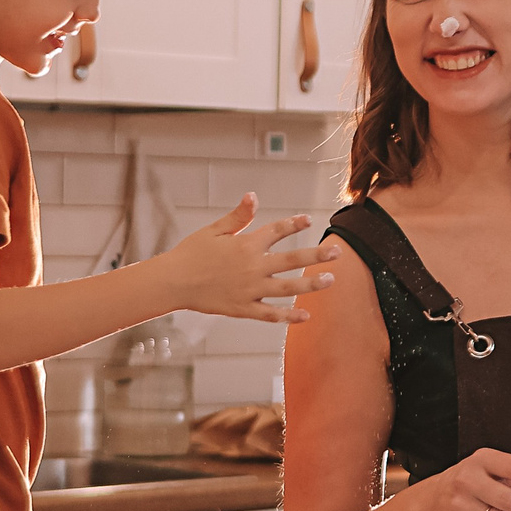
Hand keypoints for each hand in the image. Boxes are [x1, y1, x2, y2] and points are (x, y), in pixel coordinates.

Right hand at [158, 195, 337, 322]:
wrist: (172, 282)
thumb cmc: (191, 253)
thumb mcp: (214, 230)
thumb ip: (238, 216)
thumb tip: (253, 195)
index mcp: (246, 244)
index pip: (277, 231)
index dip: (294, 224)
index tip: (308, 219)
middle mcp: (253, 266)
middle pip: (292, 259)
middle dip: (317, 255)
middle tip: (338, 253)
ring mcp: (250, 289)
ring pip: (288, 287)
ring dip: (311, 284)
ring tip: (331, 280)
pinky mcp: (243, 308)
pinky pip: (270, 313)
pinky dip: (288, 316)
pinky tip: (305, 316)